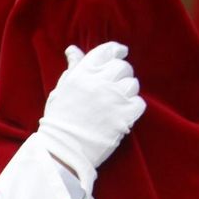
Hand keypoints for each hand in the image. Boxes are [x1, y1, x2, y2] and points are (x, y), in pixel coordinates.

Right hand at [37, 42, 144, 188]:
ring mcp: (113, 99)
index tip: (120, 53)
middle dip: (120, 73)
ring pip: (132, 84)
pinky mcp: (124, 115)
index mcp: (81, 74)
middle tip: (113, 86)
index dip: (116, 50)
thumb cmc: (59, 119)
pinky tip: (121, 114)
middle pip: (122, 66)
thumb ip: (73, 68)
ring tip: (115, 102)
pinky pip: (139, 103)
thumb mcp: (61, 90)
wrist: (62, 149)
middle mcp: (98, 83)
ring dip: (127, 91)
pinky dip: (133, 107)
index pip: (106, 51)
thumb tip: (73, 49)